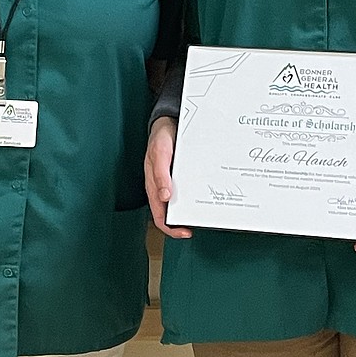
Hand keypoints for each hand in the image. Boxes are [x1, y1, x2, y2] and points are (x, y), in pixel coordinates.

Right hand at [144, 116, 191, 238]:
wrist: (167, 124)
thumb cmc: (160, 139)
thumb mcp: (160, 153)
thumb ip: (160, 173)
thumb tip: (164, 196)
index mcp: (153, 186)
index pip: (159, 216)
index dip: (171, 228)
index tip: (185, 232)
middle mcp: (162, 188)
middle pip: (169, 214)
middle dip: (182, 224)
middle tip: (197, 226)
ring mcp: (170, 183)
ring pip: (178, 204)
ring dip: (188, 211)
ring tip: (202, 214)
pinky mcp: (179, 177)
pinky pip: (185, 192)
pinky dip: (193, 197)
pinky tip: (202, 197)